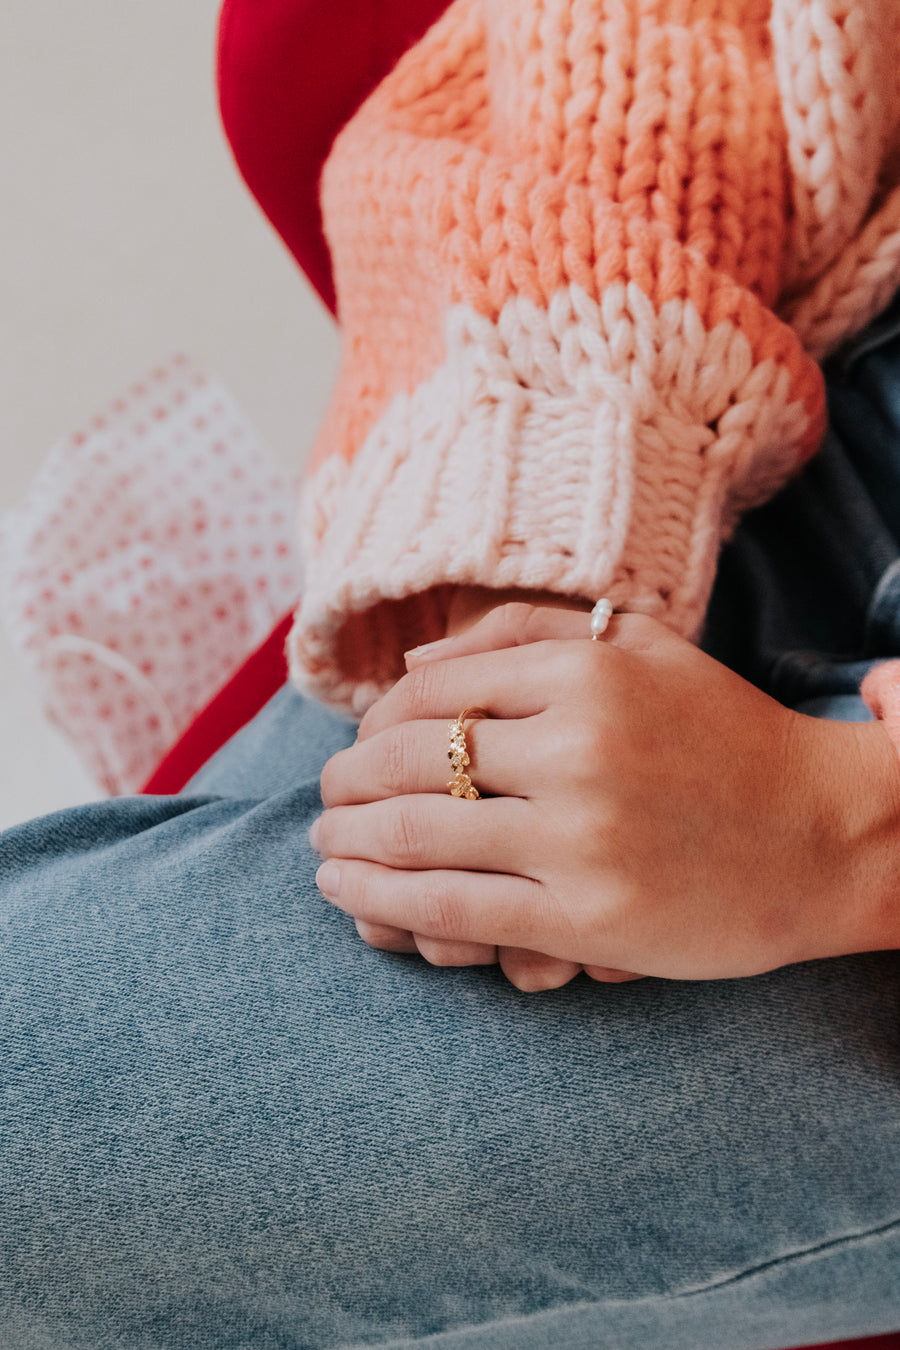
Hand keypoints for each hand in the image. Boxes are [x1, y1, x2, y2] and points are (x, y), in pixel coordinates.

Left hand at [313, 605, 899, 983]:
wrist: (827, 834)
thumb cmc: (726, 735)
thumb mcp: (641, 646)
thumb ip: (522, 632)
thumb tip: (411, 660)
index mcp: (585, 670)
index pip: (430, 691)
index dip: (374, 723)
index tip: (362, 747)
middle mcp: (577, 745)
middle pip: (408, 760)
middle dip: (344, 784)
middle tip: (326, 800)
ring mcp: (580, 836)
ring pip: (415, 836)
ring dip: (346, 843)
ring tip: (324, 847)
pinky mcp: (589, 918)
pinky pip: (452, 909)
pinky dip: (381, 903)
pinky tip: (349, 895)